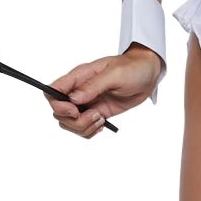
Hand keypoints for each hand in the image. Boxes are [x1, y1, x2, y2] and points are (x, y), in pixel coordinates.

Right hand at [48, 49, 162, 136]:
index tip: (75, 110)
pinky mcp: (96, 113)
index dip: (57, 105)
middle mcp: (78, 91)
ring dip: (83, 128)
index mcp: (78, 77)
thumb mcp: (114, 74)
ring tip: (101, 119)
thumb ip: (93, 86)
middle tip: (96, 115)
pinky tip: (103, 124)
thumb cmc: (132, 68)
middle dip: (74, 121)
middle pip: (58, 112)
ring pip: (69, 124)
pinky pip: (83, 128)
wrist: (148, 74)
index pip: (52, 91)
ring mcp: (86, 103)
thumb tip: (74, 98)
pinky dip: (90, 131)